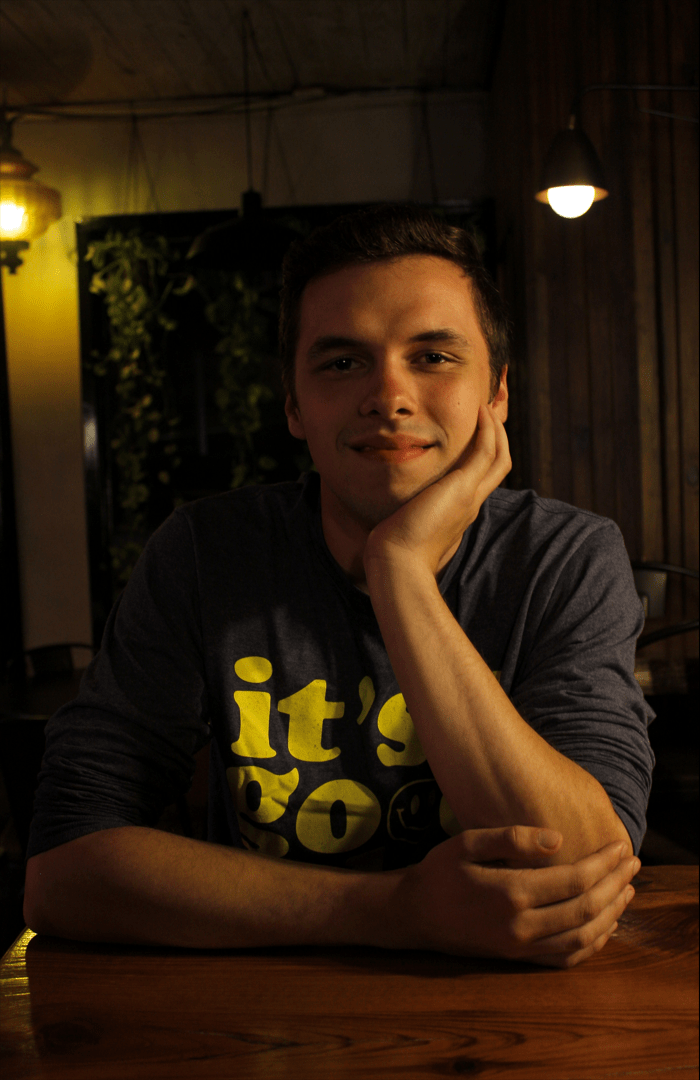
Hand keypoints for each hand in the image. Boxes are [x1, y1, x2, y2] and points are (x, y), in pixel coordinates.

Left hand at [364, 404, 510, 578]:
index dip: (481, 457)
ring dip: (496, 429)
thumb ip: (405, 519)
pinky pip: (486, 450)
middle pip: (498, 467)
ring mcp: (471, 496)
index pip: (480, 480)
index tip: (472, 435)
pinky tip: (480, 411)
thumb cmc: (394, 553)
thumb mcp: (404, 531)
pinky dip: (488, 429)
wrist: (398, 564)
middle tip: (489, 413)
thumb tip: (389, 520)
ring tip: (487, 406)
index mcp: (458, 513)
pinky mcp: (464, 488)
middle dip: (497, 439)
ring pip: (499, 456)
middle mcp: (470, 504)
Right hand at [390, 825, 639, 967]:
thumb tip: (558, 839)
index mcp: (511, 891)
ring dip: (611, 914)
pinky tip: (604, 926)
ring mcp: (521, 946)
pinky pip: (565, 958)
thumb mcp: (467, 842)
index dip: (603, 864)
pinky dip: (592, 944)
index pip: (574, 879)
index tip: (621, 847)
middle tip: (633, 864)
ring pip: (582, 936)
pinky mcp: (518, 959)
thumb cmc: (439, 872)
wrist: (413, 915)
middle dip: (615, 885)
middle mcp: (521, 924)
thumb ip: (511, 838)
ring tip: (626, 891)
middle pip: (586, 908)